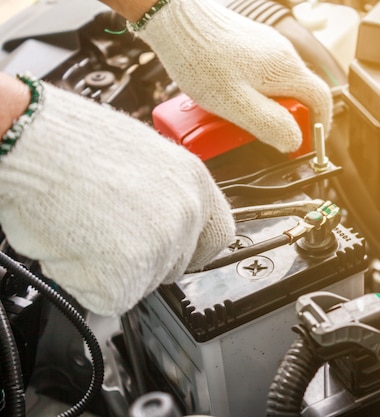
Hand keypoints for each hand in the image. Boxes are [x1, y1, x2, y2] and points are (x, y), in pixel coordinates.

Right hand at [0, 79, 234, 315]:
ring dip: (110, 268)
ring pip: (140, 283)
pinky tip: (72, 244)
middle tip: (106, 231)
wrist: (31, 141)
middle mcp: (187, 214)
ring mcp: (161, 245)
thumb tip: (163, 223)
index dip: (192, 249)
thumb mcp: (142, 158)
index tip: (178, 254)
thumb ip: (165, 196)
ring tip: (84, 226)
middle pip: (174, 265)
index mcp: (195, 181)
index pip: (217, 237)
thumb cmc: (72, 141)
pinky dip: (86, 282)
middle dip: (142, 259)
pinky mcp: (127, 274)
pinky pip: (109, 298)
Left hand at [131, 0, 332, 152]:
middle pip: (298, 96)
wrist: (172, 19)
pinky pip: (258, 78)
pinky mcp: (247, 47)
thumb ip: (270, 125)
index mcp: (286, 69)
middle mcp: (282, 55)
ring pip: (276, 88)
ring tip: (237, 119)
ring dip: (263, 109)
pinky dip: (250, 94)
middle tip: (262, 136)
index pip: (321, 101)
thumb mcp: (236, 103)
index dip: (318, 127)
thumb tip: (294, 142)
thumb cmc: (200, 58)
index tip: (305, 145)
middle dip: (284, 121)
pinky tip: (226, 99)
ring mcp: (265, 49)